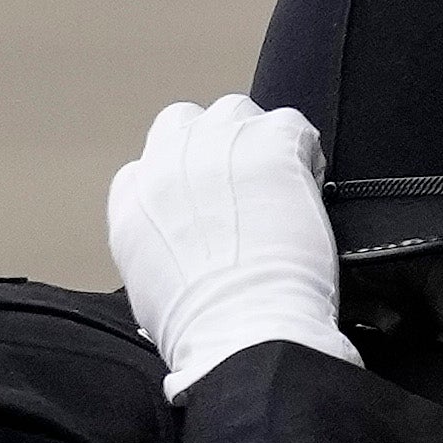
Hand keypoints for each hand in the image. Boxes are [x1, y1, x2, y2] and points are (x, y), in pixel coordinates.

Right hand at [103, 95, 354, 395]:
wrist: (243, 330)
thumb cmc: (201, 331)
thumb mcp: (149, 297)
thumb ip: (158, 258)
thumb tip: (178, 268)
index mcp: (132, 200)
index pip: (149, 168)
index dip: (183, 186)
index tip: (207, 211)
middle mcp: (166, 159)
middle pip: (185, 124)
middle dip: (212, 147)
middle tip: (244, 186)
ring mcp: (219, 144)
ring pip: (236, 112)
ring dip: (256, 139)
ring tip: (280, 183)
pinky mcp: (271, 143)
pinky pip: (292, 125)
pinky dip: (304, 152)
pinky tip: (311, 189)